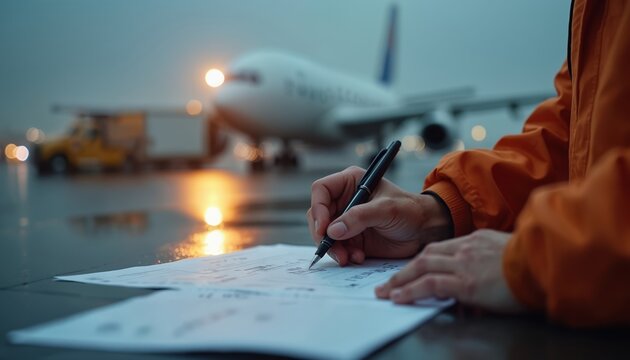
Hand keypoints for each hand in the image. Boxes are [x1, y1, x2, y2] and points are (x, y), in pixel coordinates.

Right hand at [306, 166, 451, 265]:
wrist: (425, 231)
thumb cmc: (410, 210)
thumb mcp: (386, 209)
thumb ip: (359, 217)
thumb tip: (332, 230)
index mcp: (350, 182)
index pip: (321, 190)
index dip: (318, 208)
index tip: (324, 228)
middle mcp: (344, 200)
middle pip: (318, 215)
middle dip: (323, 234)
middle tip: (332, 248)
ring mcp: (346, 220)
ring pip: (325, 234)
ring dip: (334, 248)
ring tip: (349, 257)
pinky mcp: (351, 238)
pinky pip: (337, 248)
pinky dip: (344, 255)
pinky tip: (358, 257)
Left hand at [375, 229, 524, 312]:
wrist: (547, 264)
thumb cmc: (536, 265)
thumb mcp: (508, 256)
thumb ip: (489, 265)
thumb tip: (479, 285)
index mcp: (477, 240)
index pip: (441, 248)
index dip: (423, 259)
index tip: (411, 269)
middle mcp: (466, 248)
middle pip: (426, 255)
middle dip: (405, 269)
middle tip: (388, 281)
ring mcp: (464, 264)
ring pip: (422, 267)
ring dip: (400, 280)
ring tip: (386, 292)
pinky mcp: (465, 282)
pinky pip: (430, 284)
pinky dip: (411, 291)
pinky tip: (399, 297)